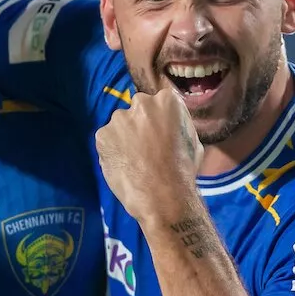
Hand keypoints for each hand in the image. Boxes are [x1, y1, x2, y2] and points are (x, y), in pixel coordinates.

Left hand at [94, 88, 202, 222]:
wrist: (162, 195)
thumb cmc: (183, 170)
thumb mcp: (192, 140)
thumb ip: (177, 125)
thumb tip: (170, 125)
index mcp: (166, 100)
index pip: (159, 101)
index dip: (157, 119)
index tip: (158, 133)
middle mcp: (141, 102)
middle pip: (137, 109)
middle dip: (139, 124)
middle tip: (145, 147)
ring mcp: (119, 118)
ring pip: (120, 125)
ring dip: (124, 137)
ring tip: (133, 160)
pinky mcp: (102, 135)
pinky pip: (107, 140)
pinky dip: (112, 150)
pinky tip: (123, 165)